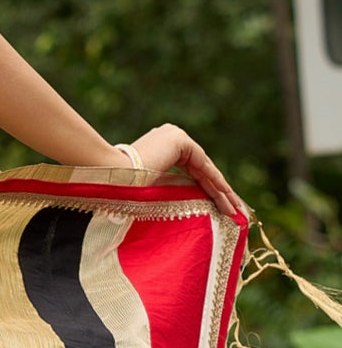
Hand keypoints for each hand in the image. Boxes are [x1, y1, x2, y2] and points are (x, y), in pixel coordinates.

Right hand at [124, 124, 247, 221]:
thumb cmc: (125, 189)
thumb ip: (167, 189)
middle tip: (232, 211)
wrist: (113, 179)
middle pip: (201, 170)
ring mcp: (176, 136)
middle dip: (218, 192)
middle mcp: (170, 137)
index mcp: (161, 146)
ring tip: (234, 211)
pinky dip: (215, 182)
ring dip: (221, 191)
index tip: (218, 207)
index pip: (192, 170)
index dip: (206, 189)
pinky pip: (203, 165)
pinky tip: (226, 196)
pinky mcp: (181, 141)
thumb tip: (178, 210)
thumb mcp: (152, 188)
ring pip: (205, 169)